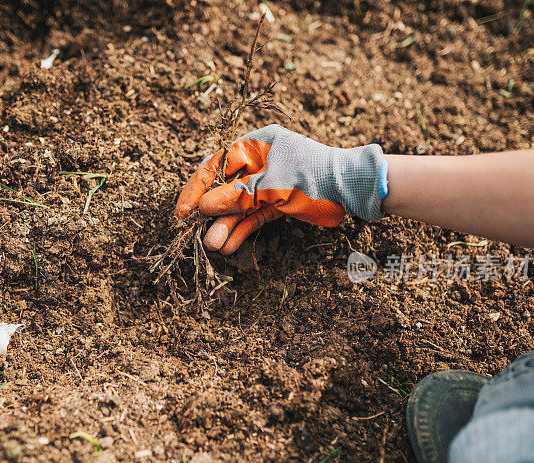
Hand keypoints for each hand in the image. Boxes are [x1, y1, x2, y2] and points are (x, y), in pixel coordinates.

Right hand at [175, 125, 386, 253]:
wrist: (349, 190)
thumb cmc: (311, 176)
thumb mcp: (270, 186)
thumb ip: (235, 197)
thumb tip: (202, 208)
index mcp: (255, 145)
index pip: (215, 165)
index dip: (196, 189)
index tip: (183, 212)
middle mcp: (259, 162)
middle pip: (224, 188)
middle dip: (210, 213)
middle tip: (193, 234)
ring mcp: (268, 184)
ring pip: (238, 206)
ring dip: (226, 226)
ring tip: (213, 246)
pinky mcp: (278, 203)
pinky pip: (254, 217)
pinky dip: (243, 230)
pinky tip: (230, 245)